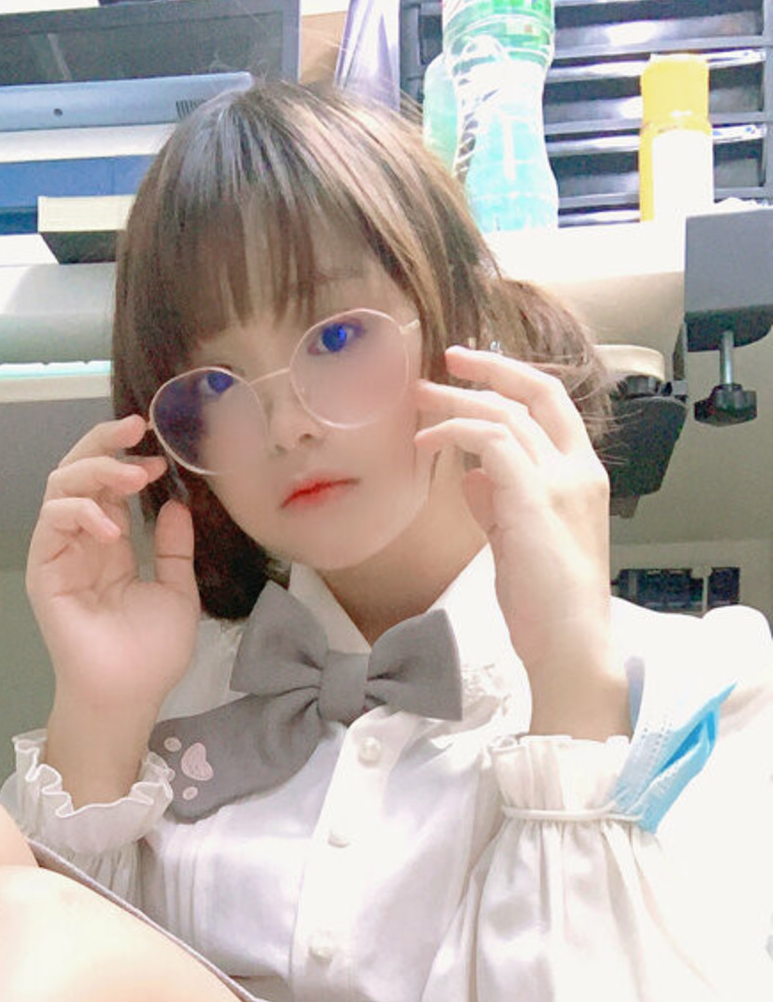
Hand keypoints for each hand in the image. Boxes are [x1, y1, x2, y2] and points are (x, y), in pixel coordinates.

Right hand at [26, 412, 200, 724]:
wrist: (128, 695)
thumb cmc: (150, 654)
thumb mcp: (177, 591)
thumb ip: (174, 548)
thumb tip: (176, 505)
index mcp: (110, 545)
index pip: (109, 486)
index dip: (130, 461)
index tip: (161, 453)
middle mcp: (81, 542)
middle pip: (79, 473)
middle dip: (105, 443)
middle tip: (137, 427)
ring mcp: (59, 553)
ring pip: (61, 486)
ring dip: (96, 470)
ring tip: (134, 474)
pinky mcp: (43, 569)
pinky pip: (52, 521)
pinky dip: (79, 511)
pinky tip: (112, 527)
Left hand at [413, 346, 618, 689]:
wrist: (570, 643)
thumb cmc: (546, 606)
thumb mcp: (519, 544)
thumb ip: (500, 505)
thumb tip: (472, 478)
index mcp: (582, 477)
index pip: (554, 407)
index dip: (514, 382)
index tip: (475, 372)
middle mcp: (578, 469)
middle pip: (538, 392)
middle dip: (491, 369)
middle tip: (447, 358)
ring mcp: (558, 480)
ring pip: (505, 414)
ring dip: (457, 401)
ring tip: (419, 401)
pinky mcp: (532, 496)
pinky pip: (489, 441)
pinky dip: (454, 432)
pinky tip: (427, 443)